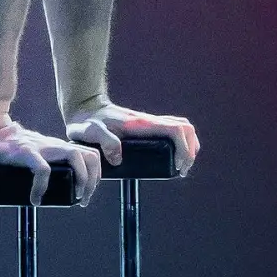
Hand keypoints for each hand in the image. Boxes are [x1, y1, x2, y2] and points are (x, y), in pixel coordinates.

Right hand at [0, 118, 103, 204]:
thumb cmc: (10, 149)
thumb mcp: (35, 155)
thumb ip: (45, 166)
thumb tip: (49, 194)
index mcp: (58, 148)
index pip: (90, 155)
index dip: (95, 176)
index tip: (86, 195)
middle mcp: (55, 145)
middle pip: (89, 156)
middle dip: (92, 181)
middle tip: (82, 200)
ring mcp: (42, 147)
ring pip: (75, 156)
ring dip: (79, 180)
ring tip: (72, 199)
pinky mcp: (26, 152)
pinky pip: (42, 170)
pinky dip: (42, 188)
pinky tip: (35, 200)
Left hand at [63, 100, 199, 176]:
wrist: (86, 107)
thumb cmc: (87, 121)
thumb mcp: (91, 132)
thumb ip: (105, 142)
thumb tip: (119, 158)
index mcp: (141, 124)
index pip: (175, 130)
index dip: (184, 149)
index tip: (179, 167)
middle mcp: (149, 121)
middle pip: (185, 128)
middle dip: (190, 150)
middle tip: (182, 170)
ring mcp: (149, 122)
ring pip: (181, 127)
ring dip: (188, 145)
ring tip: (181, 166)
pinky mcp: (147, 126)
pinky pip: (172, 130)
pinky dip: (180, 142)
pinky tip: (173, 157)